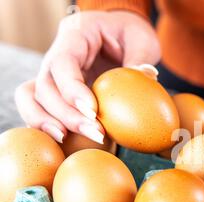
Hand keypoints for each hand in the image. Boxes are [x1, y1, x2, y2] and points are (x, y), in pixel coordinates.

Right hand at [15, 10, 160, 143]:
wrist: (119, 35)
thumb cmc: (130, 34)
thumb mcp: (141, 38)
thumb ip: (140, 56)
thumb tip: (147, 75)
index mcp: (76, 35)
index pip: (62, 61)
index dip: (72, 88)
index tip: (92, 110)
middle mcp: (56, 54)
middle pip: (45, 86)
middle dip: (67, 114)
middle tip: (96, 133)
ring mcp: (52, 74)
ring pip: (33, 98)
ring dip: (48, 122)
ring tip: (69, 140)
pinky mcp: (55, 92)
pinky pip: (37, 108)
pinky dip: (45, 125)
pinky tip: (64, 142)